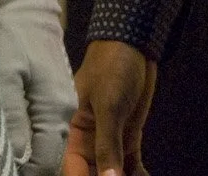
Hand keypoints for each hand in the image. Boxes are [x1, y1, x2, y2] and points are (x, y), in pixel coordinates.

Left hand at [0, 0, 75, 175]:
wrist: (24, 0)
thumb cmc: (10, 35)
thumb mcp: (2, 79)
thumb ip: (10, 123)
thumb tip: (13, 162)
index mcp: (56, 110)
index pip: (44, 164)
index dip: (20, 173)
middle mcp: (64, 109)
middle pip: (47, 155)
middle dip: (21, 165)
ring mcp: (60, 100)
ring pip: (43, 141)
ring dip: (21, 151)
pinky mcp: (50, 92)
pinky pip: (40, 125)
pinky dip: (23, 135)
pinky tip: (3, 132)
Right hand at [65, 40, 157, 175]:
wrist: (134, 44)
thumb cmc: (112, 68)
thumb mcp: (109, 106)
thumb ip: (107, 145)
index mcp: (70, 135)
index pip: (72, 170)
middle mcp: (86, 144)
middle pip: (92, 174)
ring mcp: (108, 142)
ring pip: (113, 173)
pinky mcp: (127, 138)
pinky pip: (129, 165)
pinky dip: (136, 174)